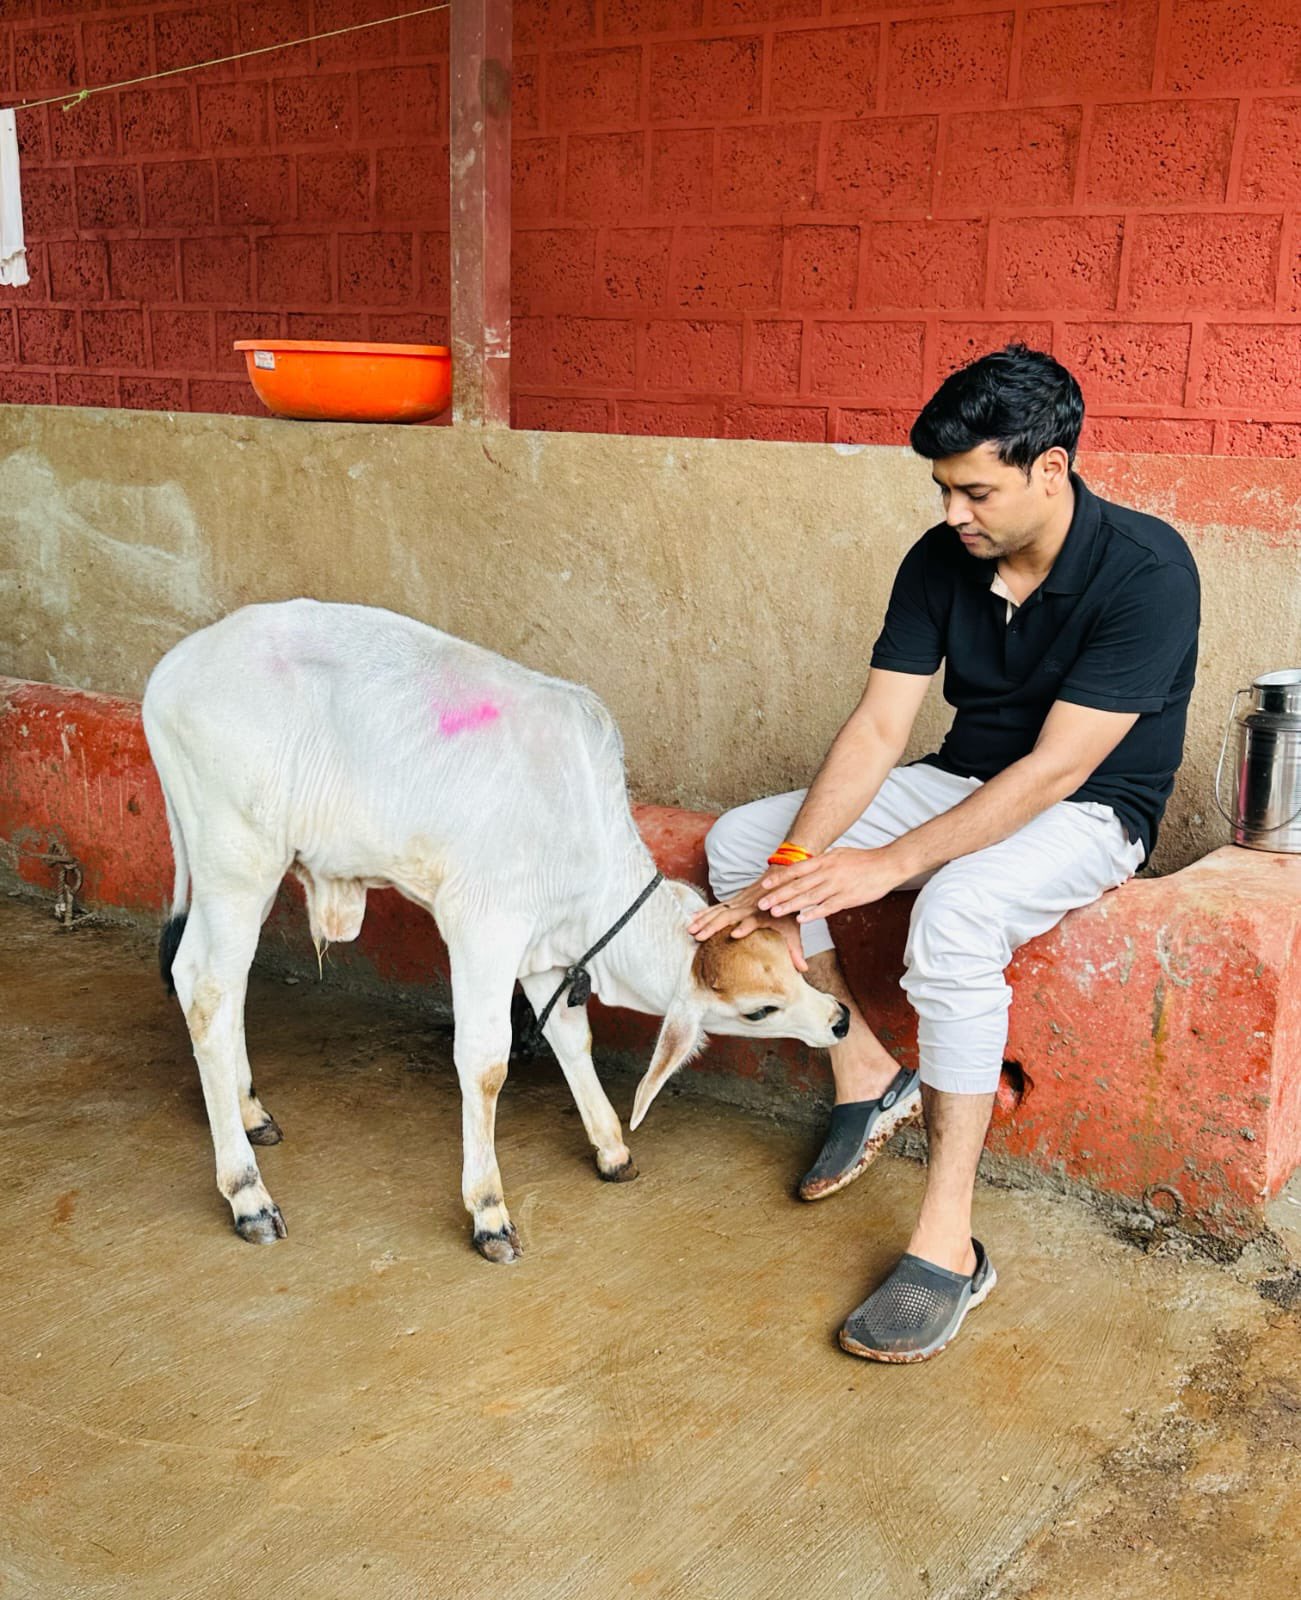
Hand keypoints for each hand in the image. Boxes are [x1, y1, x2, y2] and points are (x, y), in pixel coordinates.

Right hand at [688, 883, 807, 971]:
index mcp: (762, 914)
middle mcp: (748, 907)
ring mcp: (739, 903)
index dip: (745, 927)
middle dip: (712, 926)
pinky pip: (716, 907)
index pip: (752, 921)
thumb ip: (796, 949)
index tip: (734, 934)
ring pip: (718, 911)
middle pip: (728, 916)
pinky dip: (703, 912)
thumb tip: (804, 970)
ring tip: (690, 930)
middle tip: (698, 936)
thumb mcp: (793, 928)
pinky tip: (692, 917)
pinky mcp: (734, 901)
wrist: (782, 879)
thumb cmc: (787, 907)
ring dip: (703, 920)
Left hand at [758, 847, 903, 921]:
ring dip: (790, 905)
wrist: (887, 864)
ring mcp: (837, 885)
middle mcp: (828, 872)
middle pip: (798, 884)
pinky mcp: (848, 898)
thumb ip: (821, 863)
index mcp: (825, 861)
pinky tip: (801, 919)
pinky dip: (813, 913)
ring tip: (775, 912)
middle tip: (761, 903)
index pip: (796, 870)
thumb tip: (805, 866)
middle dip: (778, 894)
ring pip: (809, 896)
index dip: (779, 878)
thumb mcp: (838, 855)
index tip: (764, 884)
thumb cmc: (862, 861)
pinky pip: (827, 907)